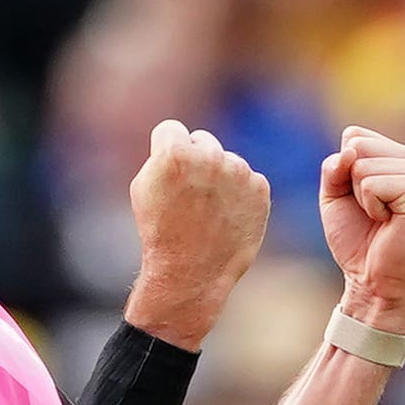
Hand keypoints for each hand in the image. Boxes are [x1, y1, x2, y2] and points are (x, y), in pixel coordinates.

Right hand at [123, 120, 269, 349]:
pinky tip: (226, 217)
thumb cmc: (161, 231)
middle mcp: (211, 156)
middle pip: (202, 140)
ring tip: (207, 211)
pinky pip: (247, 180)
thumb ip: (163, 154)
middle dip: (196, 161)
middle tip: (189, 196)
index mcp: (176, 153)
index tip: (168, 176)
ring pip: (227, 160)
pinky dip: (239, 195)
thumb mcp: (144, 187)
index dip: (165, 152)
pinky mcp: (260, 188)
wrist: (191, 274)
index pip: (171, 129)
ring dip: (219, 178)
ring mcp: (239, 172)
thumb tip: (184, 137)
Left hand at [319, 126, 404, 332]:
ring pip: (362, 165)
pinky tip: (389, 221)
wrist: (373, 278)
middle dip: (350, 183)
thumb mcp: (334, 195)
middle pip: (356, 146)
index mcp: (400, 154)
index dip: (343, 171)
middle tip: (371, 211)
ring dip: (362, 199)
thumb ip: (334, 166)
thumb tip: (350, 152)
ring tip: (381, 218)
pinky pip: (372, 184)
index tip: (360, 199)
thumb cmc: (357, 238)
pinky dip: (371, 207)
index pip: (353, 135)